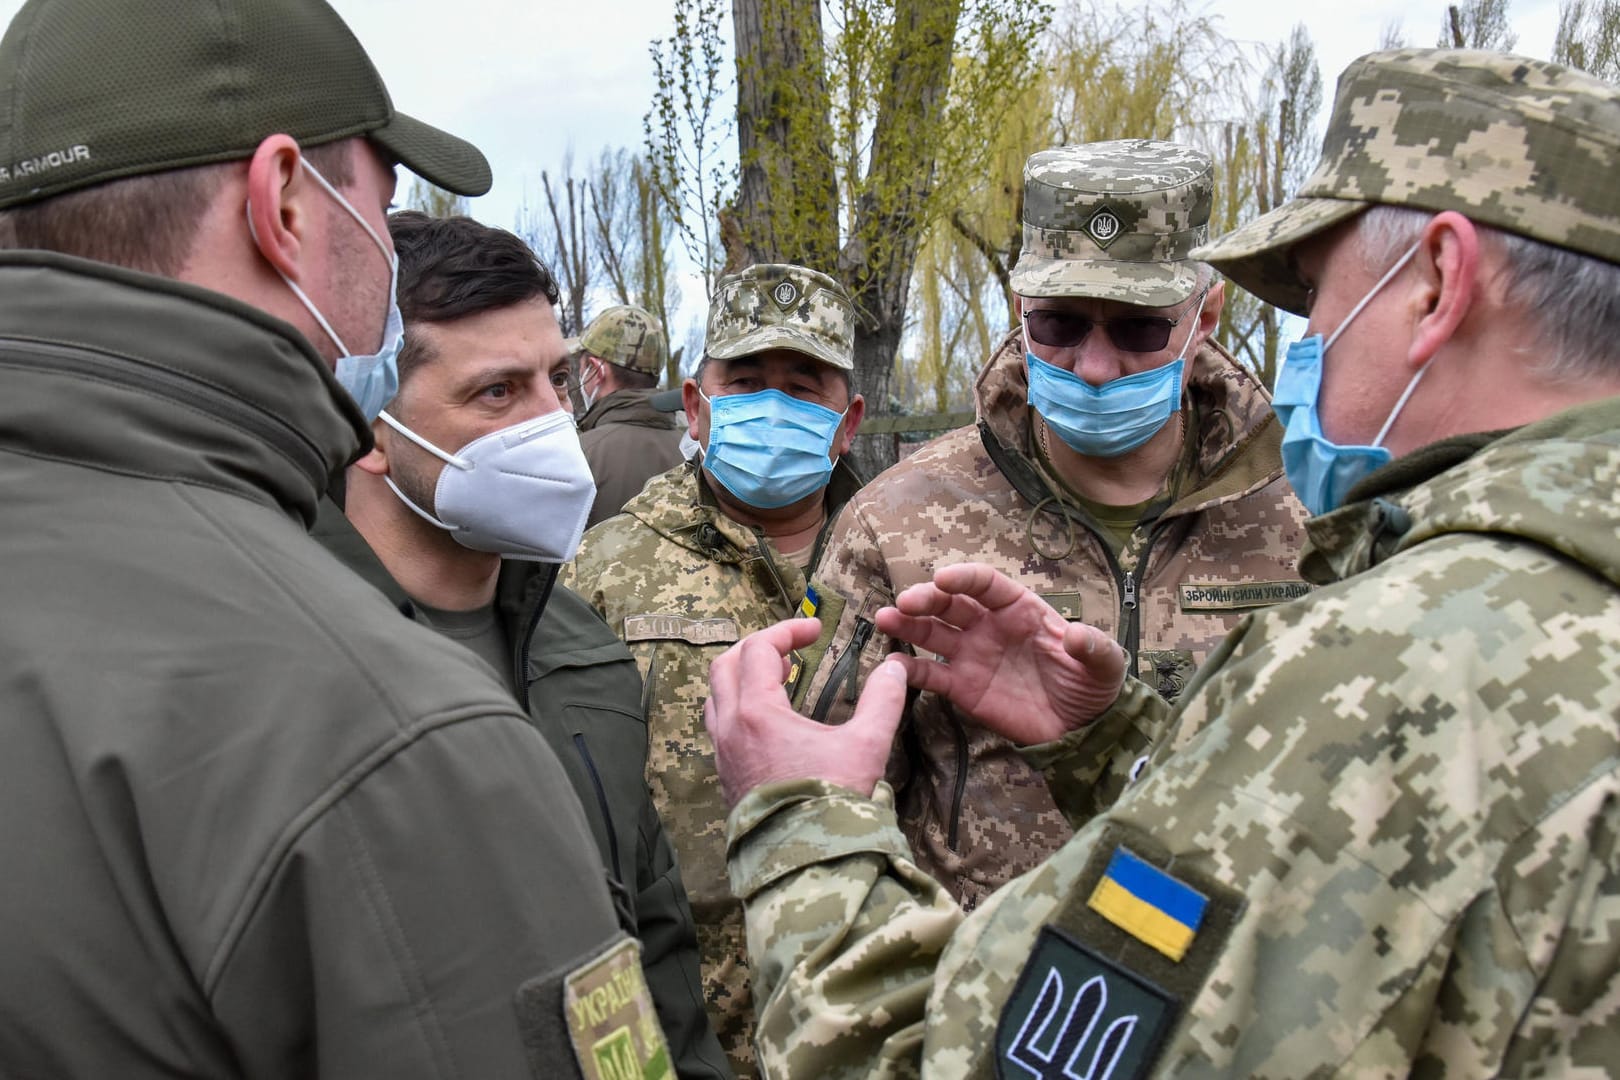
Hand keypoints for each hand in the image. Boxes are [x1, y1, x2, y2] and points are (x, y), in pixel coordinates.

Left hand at [705, 618, 909, 808]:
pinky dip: (738, 708)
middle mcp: (730, 729)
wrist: (808, 862)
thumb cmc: (833, 802)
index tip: (815, 630)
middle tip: (790, 650)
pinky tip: (769, 721)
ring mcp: (723, 754)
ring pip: (716, 698)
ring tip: (777, 679)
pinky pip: (719, 727)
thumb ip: (883, 700)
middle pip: (725, 666)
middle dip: (756, 648)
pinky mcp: (726, 777)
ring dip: (742, 678)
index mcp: (757, 713)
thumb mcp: (866, 745)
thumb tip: (896, 668)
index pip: (758, 649)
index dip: (787, 631)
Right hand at [875, 563, 1126, 744]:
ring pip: (933, 632)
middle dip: (926, 598)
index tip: (943, 578)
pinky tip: (893, 667)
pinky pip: (931, 675)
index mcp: (1020, 609)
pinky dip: (910, 670)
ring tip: (885, 619)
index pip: (986, 584)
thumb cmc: (1092, 686)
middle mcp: (990, 625)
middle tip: (905, 602)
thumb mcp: (1104, 665)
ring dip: (908, 624)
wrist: (1082, 728)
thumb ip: (1094, 648)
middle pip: (951, 603)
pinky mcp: (963, 687)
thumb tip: (1077, 634)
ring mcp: (973, 655)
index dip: (964, 577)